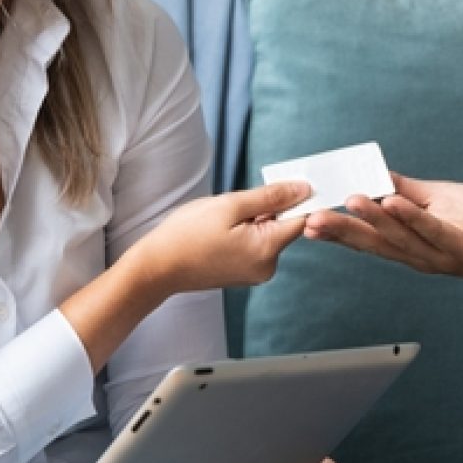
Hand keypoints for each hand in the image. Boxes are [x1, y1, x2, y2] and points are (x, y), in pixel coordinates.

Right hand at [124, 182, 308, 297]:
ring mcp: (255, 273)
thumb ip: (271, 197)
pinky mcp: (244, 274)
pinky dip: (243, 233)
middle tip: (232, 208)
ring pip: (267, 234)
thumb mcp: (230, 205)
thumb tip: (305, 189)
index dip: (292, 198)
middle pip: (283, 226)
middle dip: (264, 210)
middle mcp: (267, 267)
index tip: (271, 188)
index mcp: (267, 249)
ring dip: (251, 221)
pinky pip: (254, 245)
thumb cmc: (187, 234)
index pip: (301, 218)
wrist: (157, 267)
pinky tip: (219, 233)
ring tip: (220, 223)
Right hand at [303, 174, 462, 295]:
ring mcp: (441, 253)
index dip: (339, 228)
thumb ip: (406, 191)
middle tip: (310, 220)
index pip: (368, 236)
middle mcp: (420, 254)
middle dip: (342, 230)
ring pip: (400, 236)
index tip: (308, 217)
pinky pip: (435, 231)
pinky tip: (393, 203)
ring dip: (373, 218)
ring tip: (349, 200)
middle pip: (374, 242)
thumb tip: (374, 177)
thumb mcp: (438, 201)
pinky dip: (413, 218)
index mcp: (410, 243)